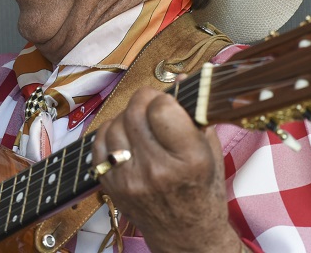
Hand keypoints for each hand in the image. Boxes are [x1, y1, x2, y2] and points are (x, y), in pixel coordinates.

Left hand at [92, 87, 241, 252]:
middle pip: (134, 112)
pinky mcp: (111, 185)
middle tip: (152, 105)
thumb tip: (182, 76)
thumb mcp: (211, 152)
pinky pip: (99, 143)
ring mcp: (130, 180)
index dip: (163, 98)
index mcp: (189, 161)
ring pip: (114, 124)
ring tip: (140, 124)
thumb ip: (196, 114)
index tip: (168, 103)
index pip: (161, 108)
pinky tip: (125, 138)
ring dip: (126, 117)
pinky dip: (110, 133)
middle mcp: (157, 171)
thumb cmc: (202, 191)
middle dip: (143, 100)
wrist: (185, 234)